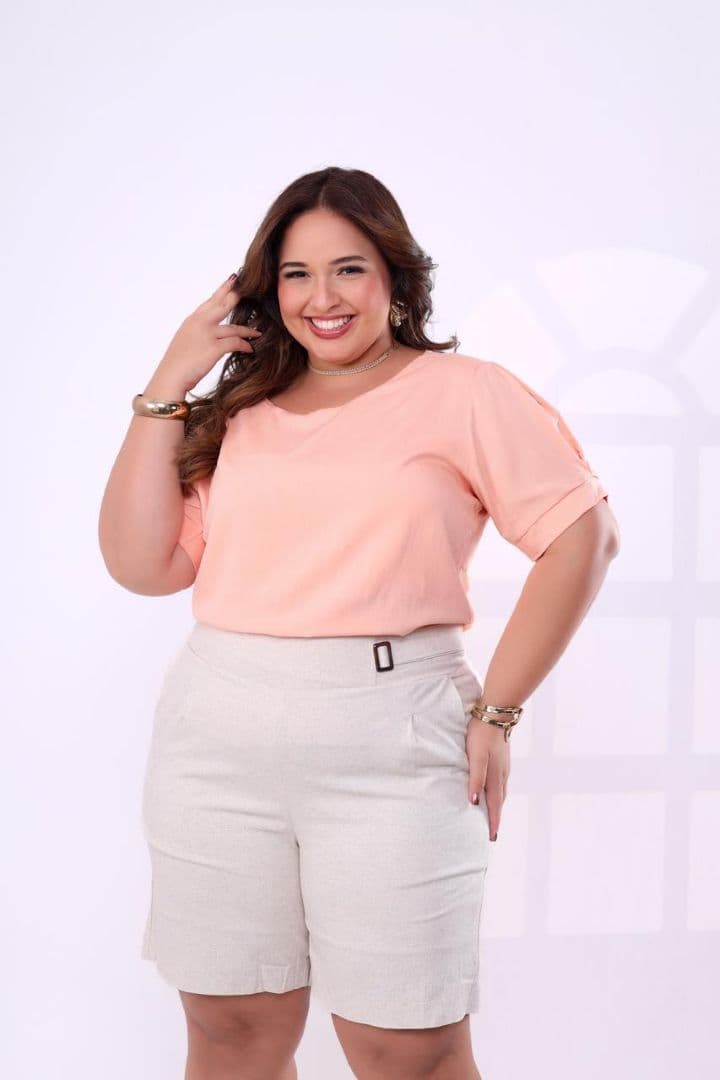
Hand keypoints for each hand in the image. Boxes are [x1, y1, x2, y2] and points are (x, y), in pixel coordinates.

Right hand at [158, 273, 261, 392]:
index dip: (223, 289)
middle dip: (237, 296)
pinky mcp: (214, 348)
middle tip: (250, 288)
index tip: (233, 279)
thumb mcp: (185, 339)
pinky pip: (236, 343)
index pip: (210, 301)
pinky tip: (250, 349)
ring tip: (257, 333)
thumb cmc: (177, 362)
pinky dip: (245, 346)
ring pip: (234, 328)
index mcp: (192, 320)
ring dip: (248, 331)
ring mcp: (207, 334)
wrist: (171, 376)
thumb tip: (209, 332)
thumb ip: (197, 331)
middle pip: (224, 304)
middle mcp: (200, 322)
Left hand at [466, 713, 510, 840]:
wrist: (495, 713)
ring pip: (501, 792)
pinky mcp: (502, 759)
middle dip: (496, 818)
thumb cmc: (482, 735)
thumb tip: (473, 803)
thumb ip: (475, 779)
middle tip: (492, 834)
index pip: (493, 806)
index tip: (491, 838)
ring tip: (493, 816)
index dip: (492, 822)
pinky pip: (500, 782)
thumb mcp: (476, 757)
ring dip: (497, 806)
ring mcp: (503, 766)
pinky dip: (497, 793)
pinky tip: (493, 790)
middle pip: (499, 802)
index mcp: (495, 777)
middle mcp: (502, 775)